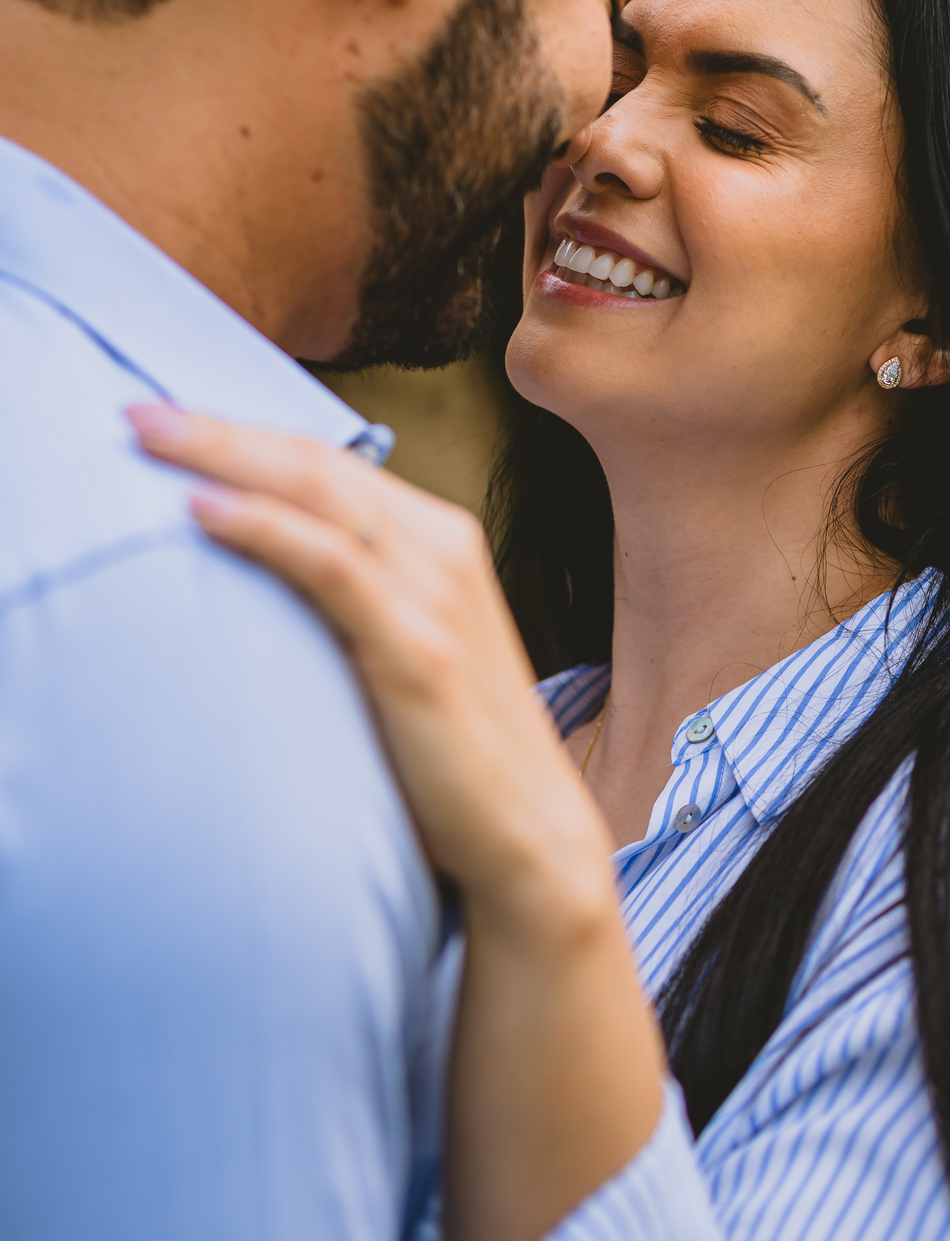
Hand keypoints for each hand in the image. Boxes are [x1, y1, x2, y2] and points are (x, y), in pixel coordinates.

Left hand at [127, 404, 607, 917]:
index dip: (244, 433)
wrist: (524, 831)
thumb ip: (349, 602)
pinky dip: (264, 527)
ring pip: (320, 491)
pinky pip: (330, 563)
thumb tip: (256, 583)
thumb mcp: (398, 648)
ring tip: (148, 437)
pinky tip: (203, 510)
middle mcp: (441, 547)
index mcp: (438, 539)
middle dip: (220, 428)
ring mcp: (434, 593)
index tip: (165, 419)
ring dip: (227, 455)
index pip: (328, 461)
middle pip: (315, 460)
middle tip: (135, 409)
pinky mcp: (418, 646)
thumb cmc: (447, 748)